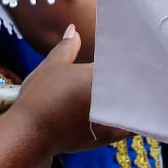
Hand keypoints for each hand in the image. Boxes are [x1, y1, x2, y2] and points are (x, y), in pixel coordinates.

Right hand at [14, 26, 126, 154]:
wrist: (29, 134)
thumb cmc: (39, 96)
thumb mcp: (51, 65)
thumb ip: (67, 47)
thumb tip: (74, 30)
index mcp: (99, 75)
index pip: (123, 62)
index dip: (128, 55)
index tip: (133, 49)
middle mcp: (110, 96)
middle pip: (132, 83)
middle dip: (134, 75)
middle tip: (138, 65)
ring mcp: (110, 118)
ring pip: (133, 105)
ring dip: (134, 96)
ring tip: (132, 87)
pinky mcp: (107, 137)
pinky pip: (128, 126)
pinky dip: (130, 117)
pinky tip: (128, 111)